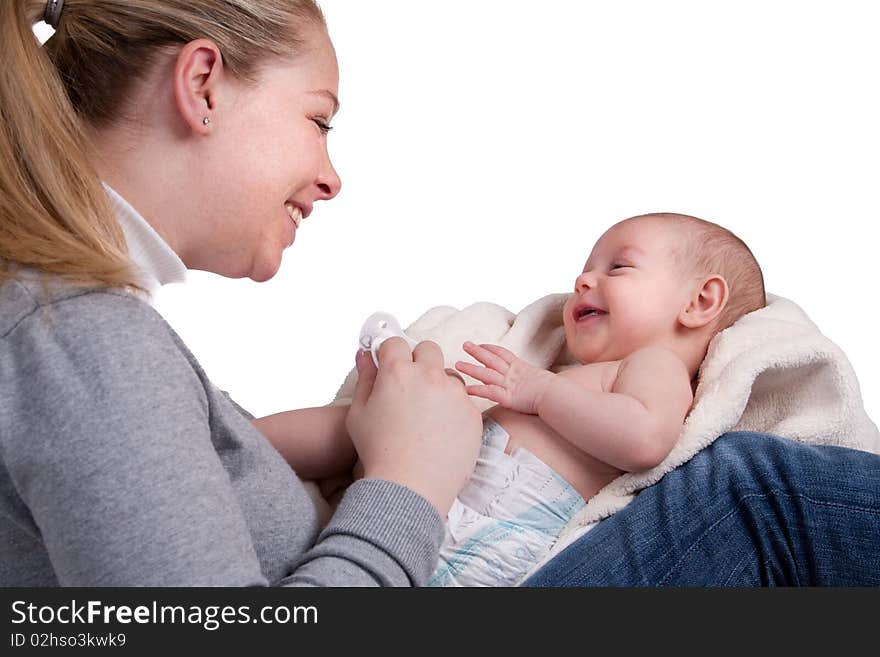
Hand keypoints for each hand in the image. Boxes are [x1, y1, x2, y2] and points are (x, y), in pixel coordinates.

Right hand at [345, 338, 482, 515]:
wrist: (410, 487)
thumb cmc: (380, 452)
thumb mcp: (359, 413)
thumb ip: (365, 378)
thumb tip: (364, 355)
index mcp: (398, 373)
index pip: (396, 343)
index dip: (391, 353)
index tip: (390, 363)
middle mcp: (430, 377)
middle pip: (428, 350)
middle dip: (419, 360)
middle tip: (410, 385)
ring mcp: (455, 394)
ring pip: (449, 376)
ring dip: (439, 386)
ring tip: (426, 416)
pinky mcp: (472, 413)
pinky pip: (463, 402)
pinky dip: (453, 411)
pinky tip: (440, 432)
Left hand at [455, 342, 554, 414]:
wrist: (557, 396)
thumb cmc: (555, 391)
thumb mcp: (542, 380)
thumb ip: (534, 379)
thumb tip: (535, 382)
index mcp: (521, 367)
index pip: (502, 354)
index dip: (490, 348)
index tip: (480, 344)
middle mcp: (513, 373)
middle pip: (491, 359)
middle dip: (477, 351)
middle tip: (464, 344)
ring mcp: (509, 384)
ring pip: (486, 374)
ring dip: (471, 368)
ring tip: (457, 364)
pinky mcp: (508, 397)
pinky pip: (490, 392)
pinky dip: (478, 390)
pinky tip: (466, 389)